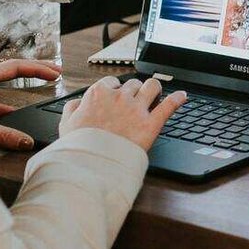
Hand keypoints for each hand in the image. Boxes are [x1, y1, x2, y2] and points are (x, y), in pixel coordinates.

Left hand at [0, 59, 61, 149]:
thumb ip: (2, 135)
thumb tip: (26, 142)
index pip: (16, 66)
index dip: (38, 69)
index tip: (55, 74)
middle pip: (12, 69)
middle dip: (36, 68)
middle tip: (55, 71)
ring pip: (2, 81)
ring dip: (22, 83)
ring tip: (39, 85)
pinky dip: (5, 102)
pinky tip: (10, 113)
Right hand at [60, 75, 186, 149]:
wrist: (91, 165)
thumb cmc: (79, 146)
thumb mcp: (66, 124)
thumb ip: (72, 108)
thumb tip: (78, 102)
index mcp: (99, 94)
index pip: (111, 82)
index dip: (115, 90)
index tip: (116, 96)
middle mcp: (119, 97)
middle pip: (133, 84)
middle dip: (134, 91)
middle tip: (135, 101)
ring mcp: (137, 109)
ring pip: (152, 86)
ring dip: (154, 89)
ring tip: (156, 94)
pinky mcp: (151, 124)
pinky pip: (169, 105)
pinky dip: (178, 99)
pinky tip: (182, 96)